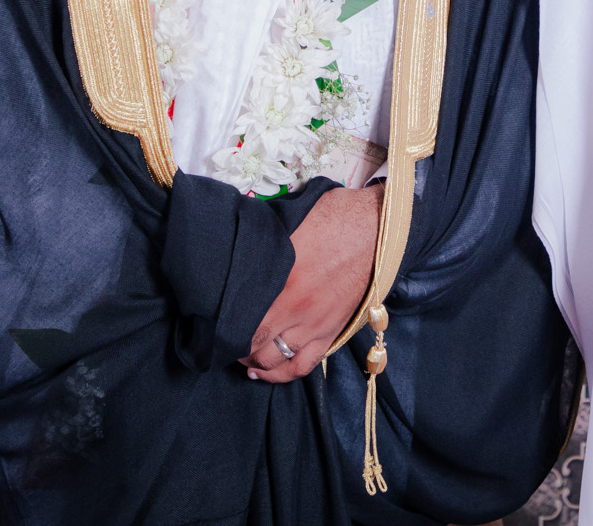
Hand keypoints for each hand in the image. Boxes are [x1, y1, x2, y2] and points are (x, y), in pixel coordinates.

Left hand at [240, 182, 382, 382]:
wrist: (379, 229)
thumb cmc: (335, 218)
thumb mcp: (291, 224)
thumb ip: (265, 245)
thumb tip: (237, 250)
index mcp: (283, 280)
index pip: (243, 318)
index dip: (222, 326)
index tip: (212, 321)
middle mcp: (297, 309)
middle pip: (255, 343)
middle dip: (234, 345)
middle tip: (223, 337)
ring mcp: (315, 325)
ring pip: (276, 360)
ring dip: (254, 361)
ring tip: (241, 354)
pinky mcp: (331, 332)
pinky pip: (304, 365)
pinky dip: (282, 374)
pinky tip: (266, 371)